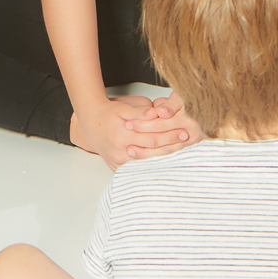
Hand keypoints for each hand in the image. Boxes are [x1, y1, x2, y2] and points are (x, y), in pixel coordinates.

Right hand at [71, 94, 191, 162]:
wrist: (90, 122)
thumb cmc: (109, 113)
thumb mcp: (123, 108)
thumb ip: (140, 111)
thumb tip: (155, 113)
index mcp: (122, 135)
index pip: (152, 138)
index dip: (169, 135)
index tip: (183, 131)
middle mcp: (120, 151)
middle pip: (151, 152)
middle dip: (171, 147)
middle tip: (186, 142)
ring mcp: (118, 161)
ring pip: (145, 164)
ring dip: (163, 159)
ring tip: (180, 154)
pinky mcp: (116, 167)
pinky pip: (136, 170)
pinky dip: (150, 168)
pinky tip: (163, 165)